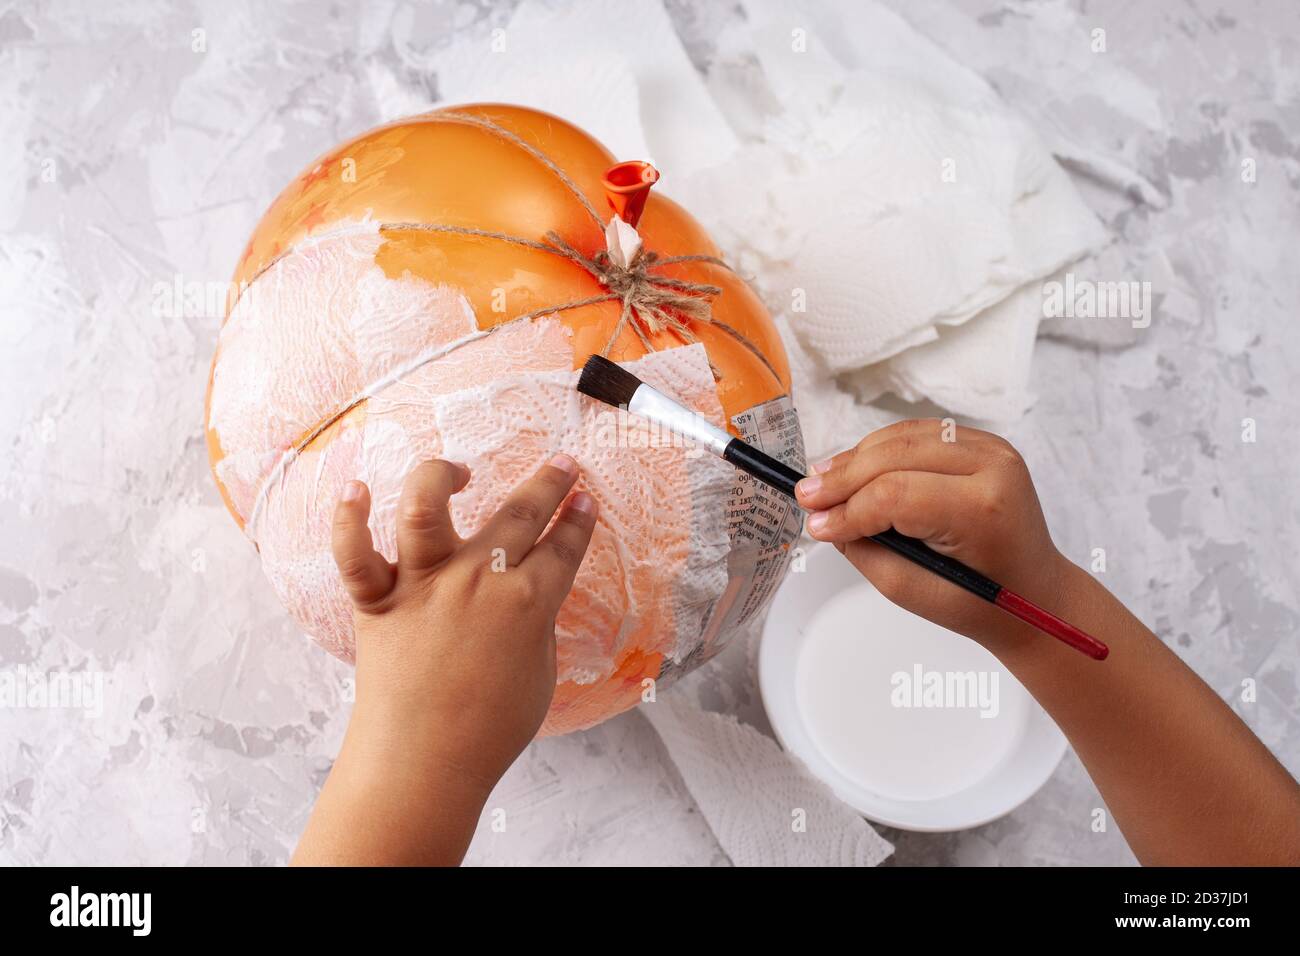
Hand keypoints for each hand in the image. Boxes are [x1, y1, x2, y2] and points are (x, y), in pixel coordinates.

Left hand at [331, 454, 597, 790]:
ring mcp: (424, 586)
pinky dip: (349, 517)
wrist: (423, 765)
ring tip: (461, 472)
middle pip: (520, 515)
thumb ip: (536, 628)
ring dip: (444, 475)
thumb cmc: (488, 732)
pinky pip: (354, 552)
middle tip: (562, 466)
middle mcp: (477, 581)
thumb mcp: (540, 675)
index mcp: (527, 604)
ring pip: (427, 506)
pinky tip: (355, 488)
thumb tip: (528, 600)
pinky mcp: (378, 602)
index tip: (585, 502)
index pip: (563, 548)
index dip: (579, 522)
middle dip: (549, 484)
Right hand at [794, 419, 1068, 652]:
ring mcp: (992, 449)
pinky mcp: (983, 443)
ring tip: (821, 480)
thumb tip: (827, 519)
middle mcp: (993, 468)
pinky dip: (880, 449)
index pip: (896, 494)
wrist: (1036, 593)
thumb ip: (866, 551)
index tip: (816, 526)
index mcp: (982, 510)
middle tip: (806, 496)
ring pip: (903, 436)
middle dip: (844, 477)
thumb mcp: (913, 592)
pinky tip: (852, 467)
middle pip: (896, 455)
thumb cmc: (982, 602)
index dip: (848, 509)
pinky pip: (918, 434)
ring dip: (857, 458)